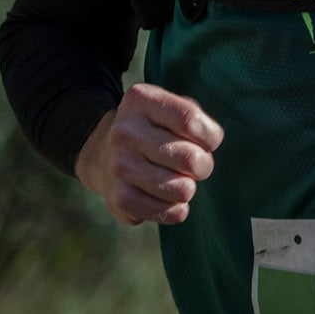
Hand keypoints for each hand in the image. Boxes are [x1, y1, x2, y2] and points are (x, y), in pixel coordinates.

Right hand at [75, 83, 224, 225]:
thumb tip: (206, 149)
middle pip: (189, 158)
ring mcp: (119, 167)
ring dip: (189, 187)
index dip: (210, 136)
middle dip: (203, 165)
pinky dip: (178, 209)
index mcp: (139, 100)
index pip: (189, 120)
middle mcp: (124, 132)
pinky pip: (171, 213)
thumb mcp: (169, 108)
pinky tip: (168, 198)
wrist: (104, 155)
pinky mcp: (119, 199)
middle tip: (195, 164)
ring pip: (183, 189)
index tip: (209, 141)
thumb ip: (194, 119)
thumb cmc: (154, 130)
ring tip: (179, 179)